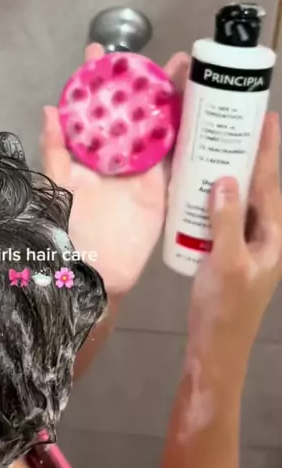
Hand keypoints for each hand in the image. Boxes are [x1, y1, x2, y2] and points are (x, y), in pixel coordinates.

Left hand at [42, 45, 189, 295]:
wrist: (93, 270)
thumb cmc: (65, 228)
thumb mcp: (55, 185)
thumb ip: (54, 150)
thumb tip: (49, 109)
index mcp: (85, 153)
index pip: (91, 110)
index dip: (95, 81)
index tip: (97, 52)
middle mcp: (113, 156)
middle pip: (129, 113)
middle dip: (140, 83)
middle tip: (154, 57)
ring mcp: (138, 170)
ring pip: (154, 127)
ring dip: (168, 99)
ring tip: (182, 69)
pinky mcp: (158, 186)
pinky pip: (171, 155)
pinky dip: (182, 132)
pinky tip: (193, 106)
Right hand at [190, 113, 281, 359]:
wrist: (215, 349)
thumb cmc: (225, 310)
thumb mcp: (226, 264)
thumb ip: (226, 222)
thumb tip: (225, 179)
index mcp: (273, 236)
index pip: (271, 184)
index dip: (267, 150)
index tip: (265, 118)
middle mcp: (264, 236)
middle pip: (258, 187)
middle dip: (248, 155)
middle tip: (231, 122)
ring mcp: (246, 245)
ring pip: (239, 201)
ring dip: (228, 175)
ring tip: (212, 145)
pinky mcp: (227, 253)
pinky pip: (222, 217)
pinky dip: (211, 199)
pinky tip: (195, 188)